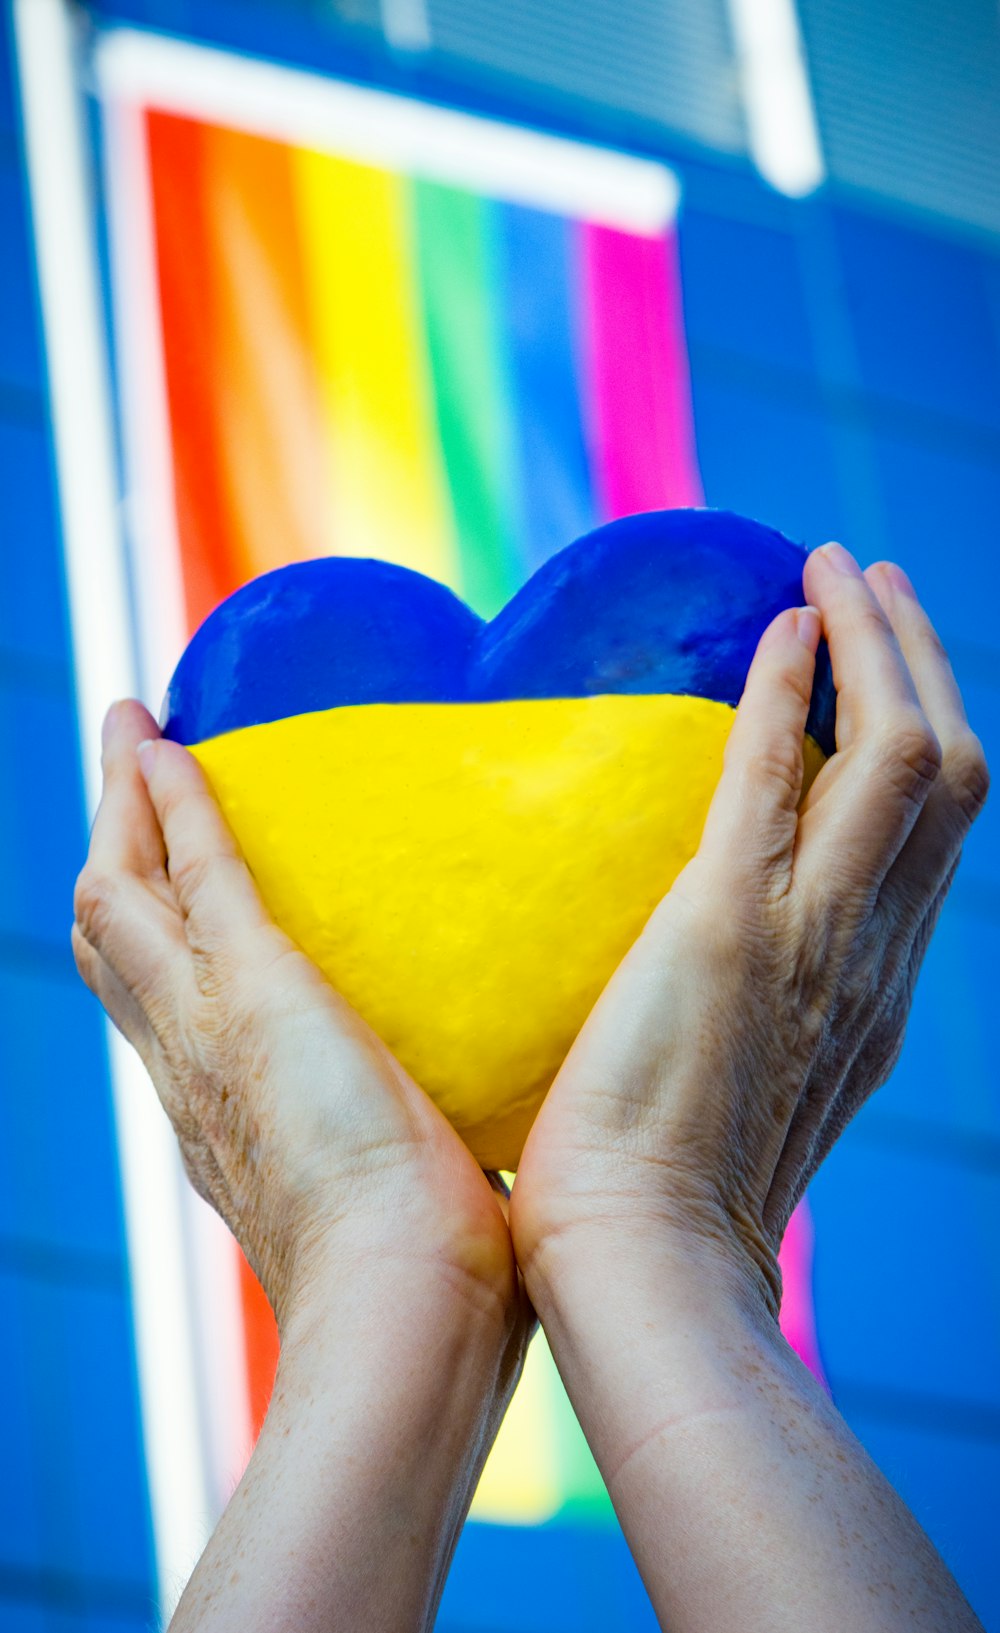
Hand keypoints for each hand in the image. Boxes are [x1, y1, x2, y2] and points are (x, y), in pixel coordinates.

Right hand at [73, 700, 526, 1343]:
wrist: (408, 1321)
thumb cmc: (437, 1288)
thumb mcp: (414, 1204)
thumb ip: (428, 1156)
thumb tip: (489, 1140)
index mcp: (229, 1123)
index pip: (171, 1010)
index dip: (161, 939)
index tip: (175, 877)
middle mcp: (193, 1075)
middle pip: (117, 945)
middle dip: (115, 856)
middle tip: (129, 776)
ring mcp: (208, 1033)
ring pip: (123, 901)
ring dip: (121, 811)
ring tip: (133, 733)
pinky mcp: (249, 998)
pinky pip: (193, 877)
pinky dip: (171, 809)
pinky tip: (169, 747)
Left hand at [512, 544, 987, 1316]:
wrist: (643, 1270)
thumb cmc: (659, 1201)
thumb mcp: (746, 1097)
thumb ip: (755, 1023)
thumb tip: (701, 974)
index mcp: (875, 996)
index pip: (932, 842)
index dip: (924, 743)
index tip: (884, 675)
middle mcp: (874, 958)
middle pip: (949, 778)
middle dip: (925, 666)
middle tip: (875, 586)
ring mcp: (817, 941)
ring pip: (903, 757)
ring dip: (880, 646)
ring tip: (839, 570)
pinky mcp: (732, 929)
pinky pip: (781, 775)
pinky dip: (792, 689)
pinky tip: (780, 625)